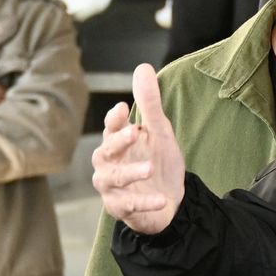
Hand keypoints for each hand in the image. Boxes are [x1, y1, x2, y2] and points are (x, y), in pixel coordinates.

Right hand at [92, 64, 185, 235]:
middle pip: (104, 152)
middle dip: (118, 142)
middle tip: (135, 132)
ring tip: (149, 168)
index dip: (114, 119)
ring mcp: (111, 188)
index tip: (124, 108)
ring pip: (112, 179)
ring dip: (129, 173)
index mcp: (117, 142)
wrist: (170, 201)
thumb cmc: (159, 162)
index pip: (110, 127)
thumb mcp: (160, 132)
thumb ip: (150, 104)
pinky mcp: (120, 209)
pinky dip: (143, 202)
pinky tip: (161, 199)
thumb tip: (142, 67)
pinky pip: (128, 206)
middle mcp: (108, 164)